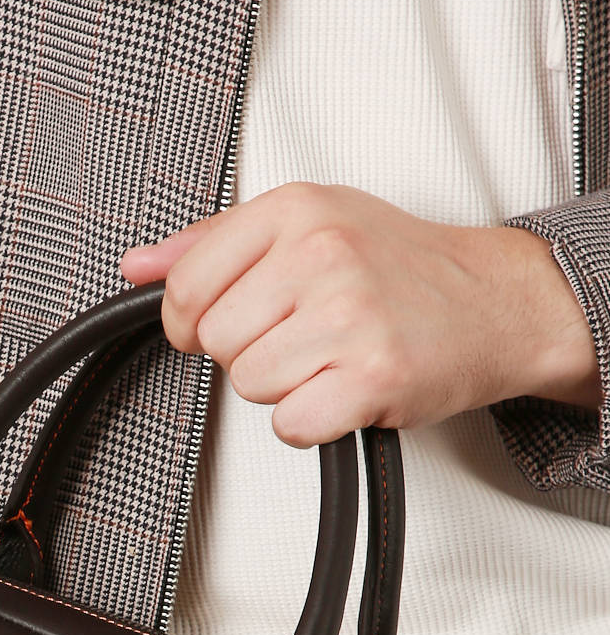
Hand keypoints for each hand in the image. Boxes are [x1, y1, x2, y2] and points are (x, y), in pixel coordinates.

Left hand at [119, 182, 601, 446]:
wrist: (495, 301)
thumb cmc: (399, 268)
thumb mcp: (307, 225)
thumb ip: (212, 245)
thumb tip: (138, 266)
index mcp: (297, 210)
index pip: (186, 285)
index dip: (192, 321)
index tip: (225, 323)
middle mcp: (323, 255)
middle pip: (217, 342)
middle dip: (250, 352)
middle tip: (302, 337)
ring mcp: (350, 315)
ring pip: (250, 384)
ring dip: (284, 387)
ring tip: (329, 358)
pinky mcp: (373, 375)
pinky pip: (290, 424)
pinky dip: (312, 421)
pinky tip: (343, 390)